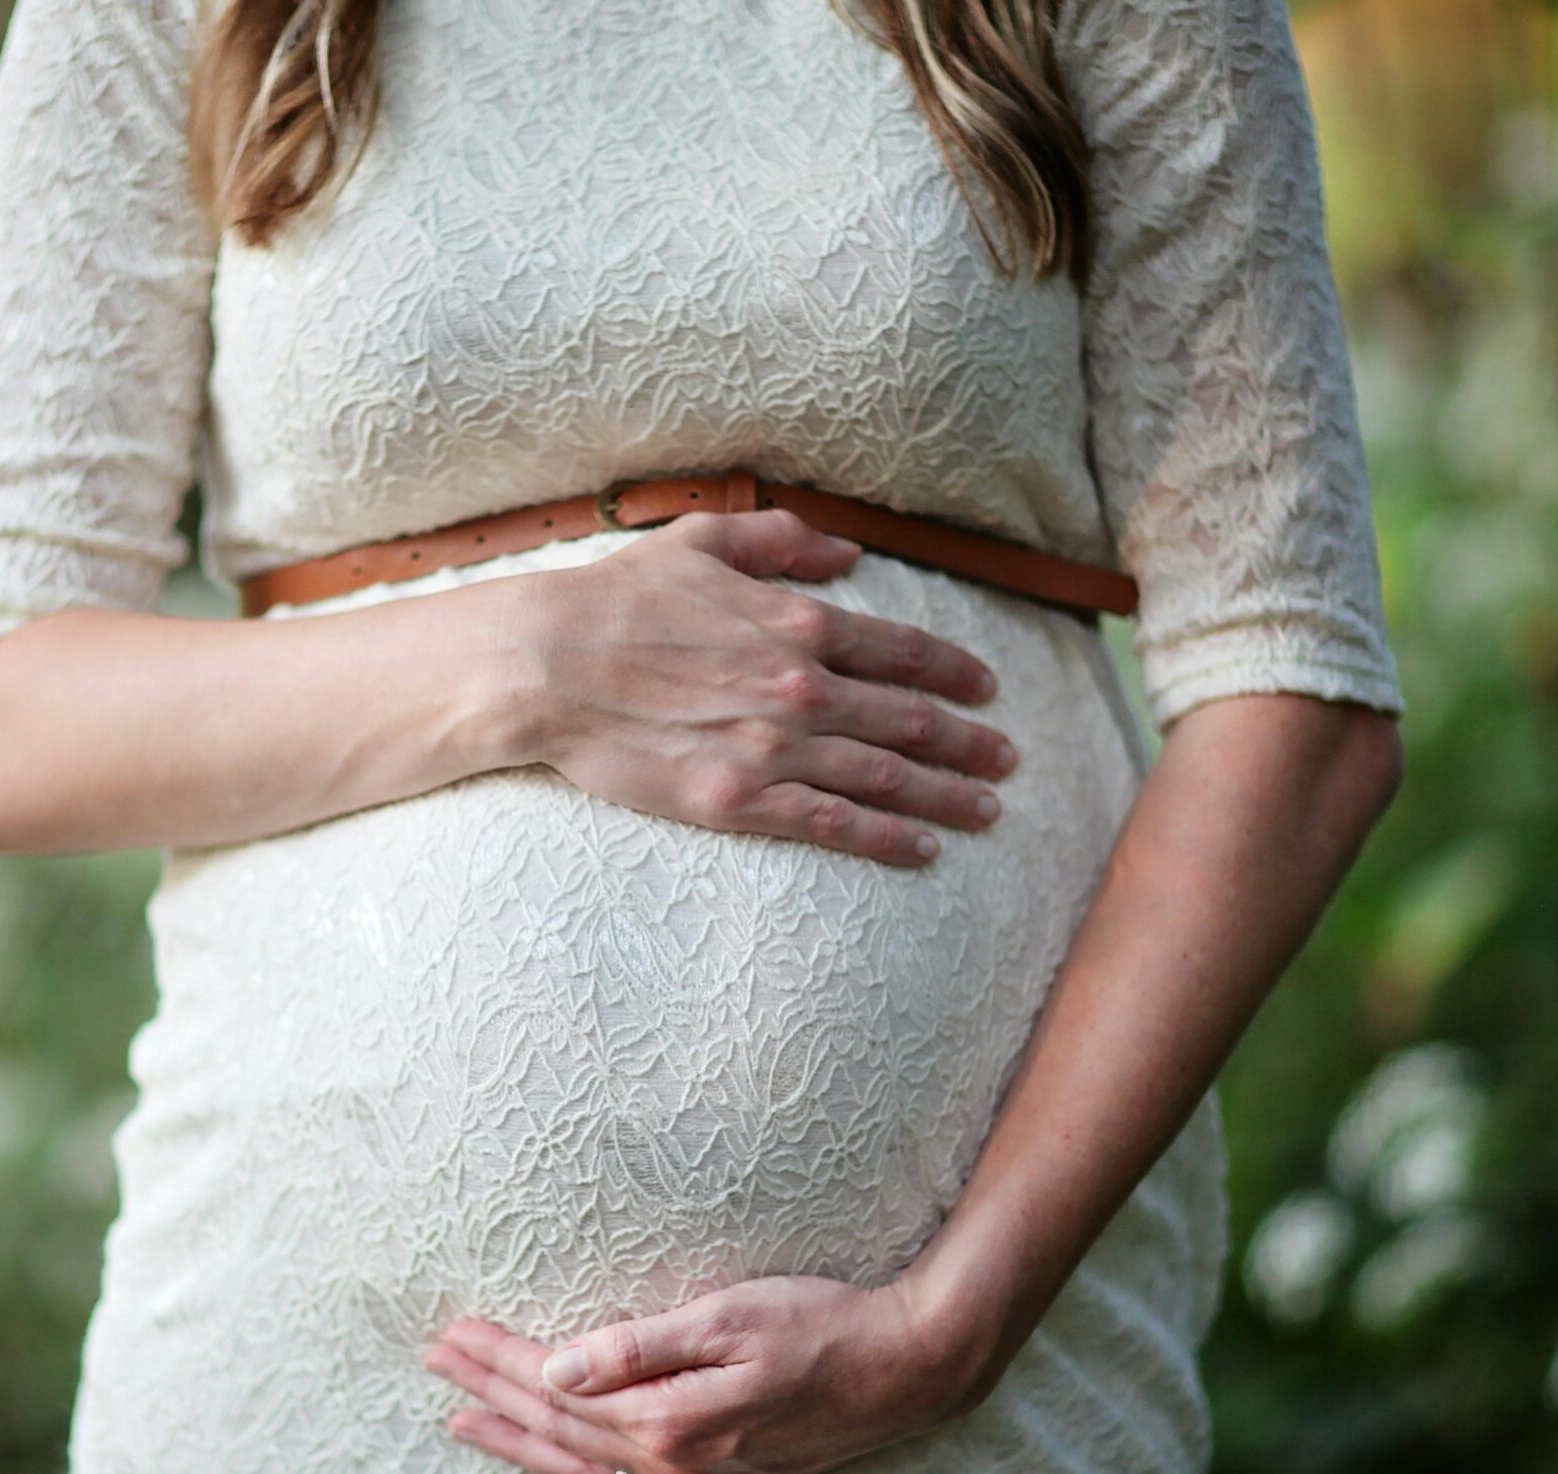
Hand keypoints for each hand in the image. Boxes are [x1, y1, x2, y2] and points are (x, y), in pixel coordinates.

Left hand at [421, 1275, 980, 1473]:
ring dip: (520, 1445)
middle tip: (435, 1366)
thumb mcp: (729, 1316)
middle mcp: (676, 1465)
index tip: (451, 1333)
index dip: (499, 1358)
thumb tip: (557, 1366)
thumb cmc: (822, 1324)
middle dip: (491, 1396)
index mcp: (669, 1417)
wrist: (906, 1370)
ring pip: (585, 1470)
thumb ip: (639, 1347)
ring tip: (463, 1426)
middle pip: (559, 1429)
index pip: (557, 1385)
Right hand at [505, 509, 1020, 868]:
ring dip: (946, 795)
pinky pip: (832, 824)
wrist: (549, 665)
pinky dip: (886, 837)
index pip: (901, 652)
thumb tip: (848, 553)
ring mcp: (774, 749)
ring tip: (988, 810)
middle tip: (1009, 759)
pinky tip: (923, 848)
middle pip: (910, 720)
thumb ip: (782, 540)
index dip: (954, 673)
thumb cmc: (615, 600)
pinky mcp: (739, 801)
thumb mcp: (701, 541)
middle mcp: (801, 688)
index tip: (987, 690)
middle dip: (969, 742)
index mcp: (797, 623)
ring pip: (885, 777)